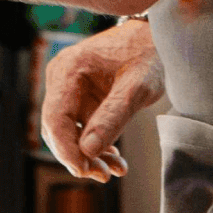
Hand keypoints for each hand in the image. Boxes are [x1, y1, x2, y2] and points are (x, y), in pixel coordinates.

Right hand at [41, 21, 163, 182]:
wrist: (158, 37)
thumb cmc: (148, 53)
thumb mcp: (136, 87)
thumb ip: (112, 117)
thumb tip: (88, 151)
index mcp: (68, 69)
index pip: (55, 119)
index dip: (66, 150)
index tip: (85, 170)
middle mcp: (62, 78)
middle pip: (58, 129)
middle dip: (79, 157)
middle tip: (105, 175)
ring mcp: (70, 88)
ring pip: (69, 132)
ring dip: (89, 155)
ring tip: (114, 171)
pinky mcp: (81, 97)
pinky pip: (81, 128)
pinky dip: (96, 145)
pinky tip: (114, 159)